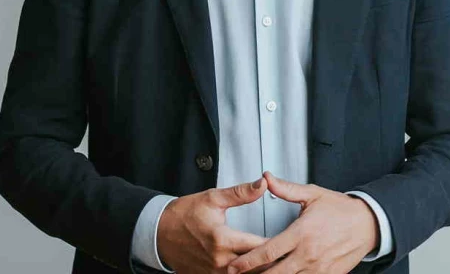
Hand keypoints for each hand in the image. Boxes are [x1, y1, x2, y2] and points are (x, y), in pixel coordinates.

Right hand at [156, 177, 277, 272]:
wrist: (159, 233)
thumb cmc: (185, 214)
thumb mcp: (213, 198)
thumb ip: (240, 193)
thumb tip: (262, 184)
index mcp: (222, 240)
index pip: (258, 246)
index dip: (277, 244)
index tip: (291, 239)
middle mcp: (219, 262)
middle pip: (254, 267)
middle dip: (272, 261)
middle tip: (288, 254)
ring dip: (259, 270)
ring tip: (276, 264)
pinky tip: (254, 270)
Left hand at [226, 171, 379, 273]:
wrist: (368, 225)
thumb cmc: (340, 209)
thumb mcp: (313, 194)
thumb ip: (287, 189)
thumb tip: (266, 178)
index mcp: (302, 232)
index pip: (269, 250)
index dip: (248, 261)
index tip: (234, 265)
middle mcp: (308, 254)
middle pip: (275, 273)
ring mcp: (318, 269)